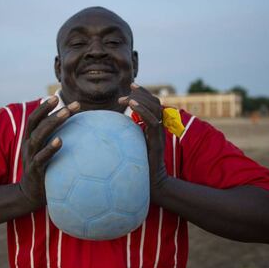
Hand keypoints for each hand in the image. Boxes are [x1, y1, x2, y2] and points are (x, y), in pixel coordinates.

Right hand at [18, 96, 79, 210]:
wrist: (30, 195)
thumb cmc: (45, 170)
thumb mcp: (47, 153)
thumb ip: (56, 140)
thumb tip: (80, 130)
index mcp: (30, 139)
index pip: (35, 119)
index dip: (44, 107)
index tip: (58, 97)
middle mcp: (28, 146)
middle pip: (37, 124)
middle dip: (51, 111)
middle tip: (68, 104)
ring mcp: (30, 157)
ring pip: (38, 137)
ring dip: (52, 123)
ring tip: (67, 113)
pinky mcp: (35, 171)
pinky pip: (41, 158)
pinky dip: (50, 148)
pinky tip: (61, 141)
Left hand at [118, 83, 167, 200]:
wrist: (152, 182)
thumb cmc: (140, 166)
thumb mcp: (131, 145)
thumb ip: (126, 133)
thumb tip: (109, 126)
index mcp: (152, 126)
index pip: (151, 103)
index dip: (142, 92)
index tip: (130, 85)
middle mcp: (158, 126)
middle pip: (155, 101)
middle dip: (141, 92)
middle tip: (129, 88)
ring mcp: (159, 132)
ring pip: (155, 108)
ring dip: (141, 98)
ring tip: (129, 96)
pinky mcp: (157, 139)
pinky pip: (152, 120)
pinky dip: (143, 110)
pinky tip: (132, 105)